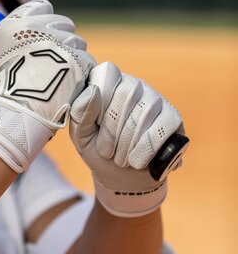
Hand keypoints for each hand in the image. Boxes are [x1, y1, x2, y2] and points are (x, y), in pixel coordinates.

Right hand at [0, 0, 94, 172]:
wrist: (21, 111)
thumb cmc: (10, 82)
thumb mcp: (2, 48)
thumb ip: (19, 28)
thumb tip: (36, 14)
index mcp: (18, 24)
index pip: (42, 6)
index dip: (45, 22)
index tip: (43, 35)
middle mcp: (39, 30)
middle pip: (64, 23)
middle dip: (61, 38)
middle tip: (51, 59)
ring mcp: (59, 45)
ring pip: (78, 42)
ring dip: (72, 55)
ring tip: (58, 74)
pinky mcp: (77, 62)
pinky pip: (87, 60)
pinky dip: (81, 71)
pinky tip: (67, 82)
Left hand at [70, 62, 184, 216]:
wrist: (122, 179)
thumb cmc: (98, 150)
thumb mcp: (81, 134)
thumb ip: (80, 111)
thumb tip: (93, 90)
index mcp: (109, 82)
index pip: (107, 74)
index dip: (99, 102)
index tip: (94, 126)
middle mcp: (134, 85)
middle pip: (125, 94)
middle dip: (112, 130)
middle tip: (106, 151)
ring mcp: (156, 99)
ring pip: (145, 111)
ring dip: (128, 143)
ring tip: (121, 159)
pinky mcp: (173, 117)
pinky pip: (164, 125)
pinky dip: (147, 148)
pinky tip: (138, 160)